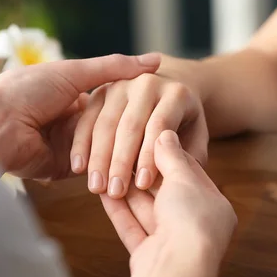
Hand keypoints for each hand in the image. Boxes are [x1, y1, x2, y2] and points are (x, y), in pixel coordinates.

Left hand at [0, 53, 160, 179]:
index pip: (111, 100)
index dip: (133, 104)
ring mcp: (69, 146)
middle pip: (111, 127)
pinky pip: (93, 168)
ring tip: (150, 151)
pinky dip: (109, 167)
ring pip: (105, 149)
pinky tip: (133, 166)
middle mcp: (71, 120)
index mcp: (71, 94)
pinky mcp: (65, 169)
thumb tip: (156, 59)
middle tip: (159, 134)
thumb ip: (113, 68)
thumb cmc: (27, 91)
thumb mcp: (73, 72)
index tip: (157, 105)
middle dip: (130, 132)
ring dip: (121, 152)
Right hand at [70, 73, 207, 198]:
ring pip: (106, 123)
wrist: (171, 88)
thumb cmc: (186, 124)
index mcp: (176, 93)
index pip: (159, 126)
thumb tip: (166, 174)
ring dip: (99, 158)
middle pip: (130, 125)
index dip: (149, 156)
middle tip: (115, 191)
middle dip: (121, 162)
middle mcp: (147, 84)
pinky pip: (87, 119)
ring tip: (97, 187)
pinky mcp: (100, 91)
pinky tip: (79, 168)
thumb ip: (187, 156)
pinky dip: (81, 144)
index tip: (142, 185)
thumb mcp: (197, 137)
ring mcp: (121, 85)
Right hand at [101, 130, 235, 273]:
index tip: (149, 139)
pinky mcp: (149, 256)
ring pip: (146, 211)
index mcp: (215, 208)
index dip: (169, 155)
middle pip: (165, 194)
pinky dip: (119, 210)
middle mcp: (196, 226)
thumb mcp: (184, 179)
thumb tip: (165, 134)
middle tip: (122, 152)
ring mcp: (172, 243)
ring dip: (127, 191)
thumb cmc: (191, 220)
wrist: (178, 269)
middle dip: (143, 174)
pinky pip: (132, 228)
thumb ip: (173, 157)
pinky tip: (103, 192)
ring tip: (108, 168)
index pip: (190, 174)